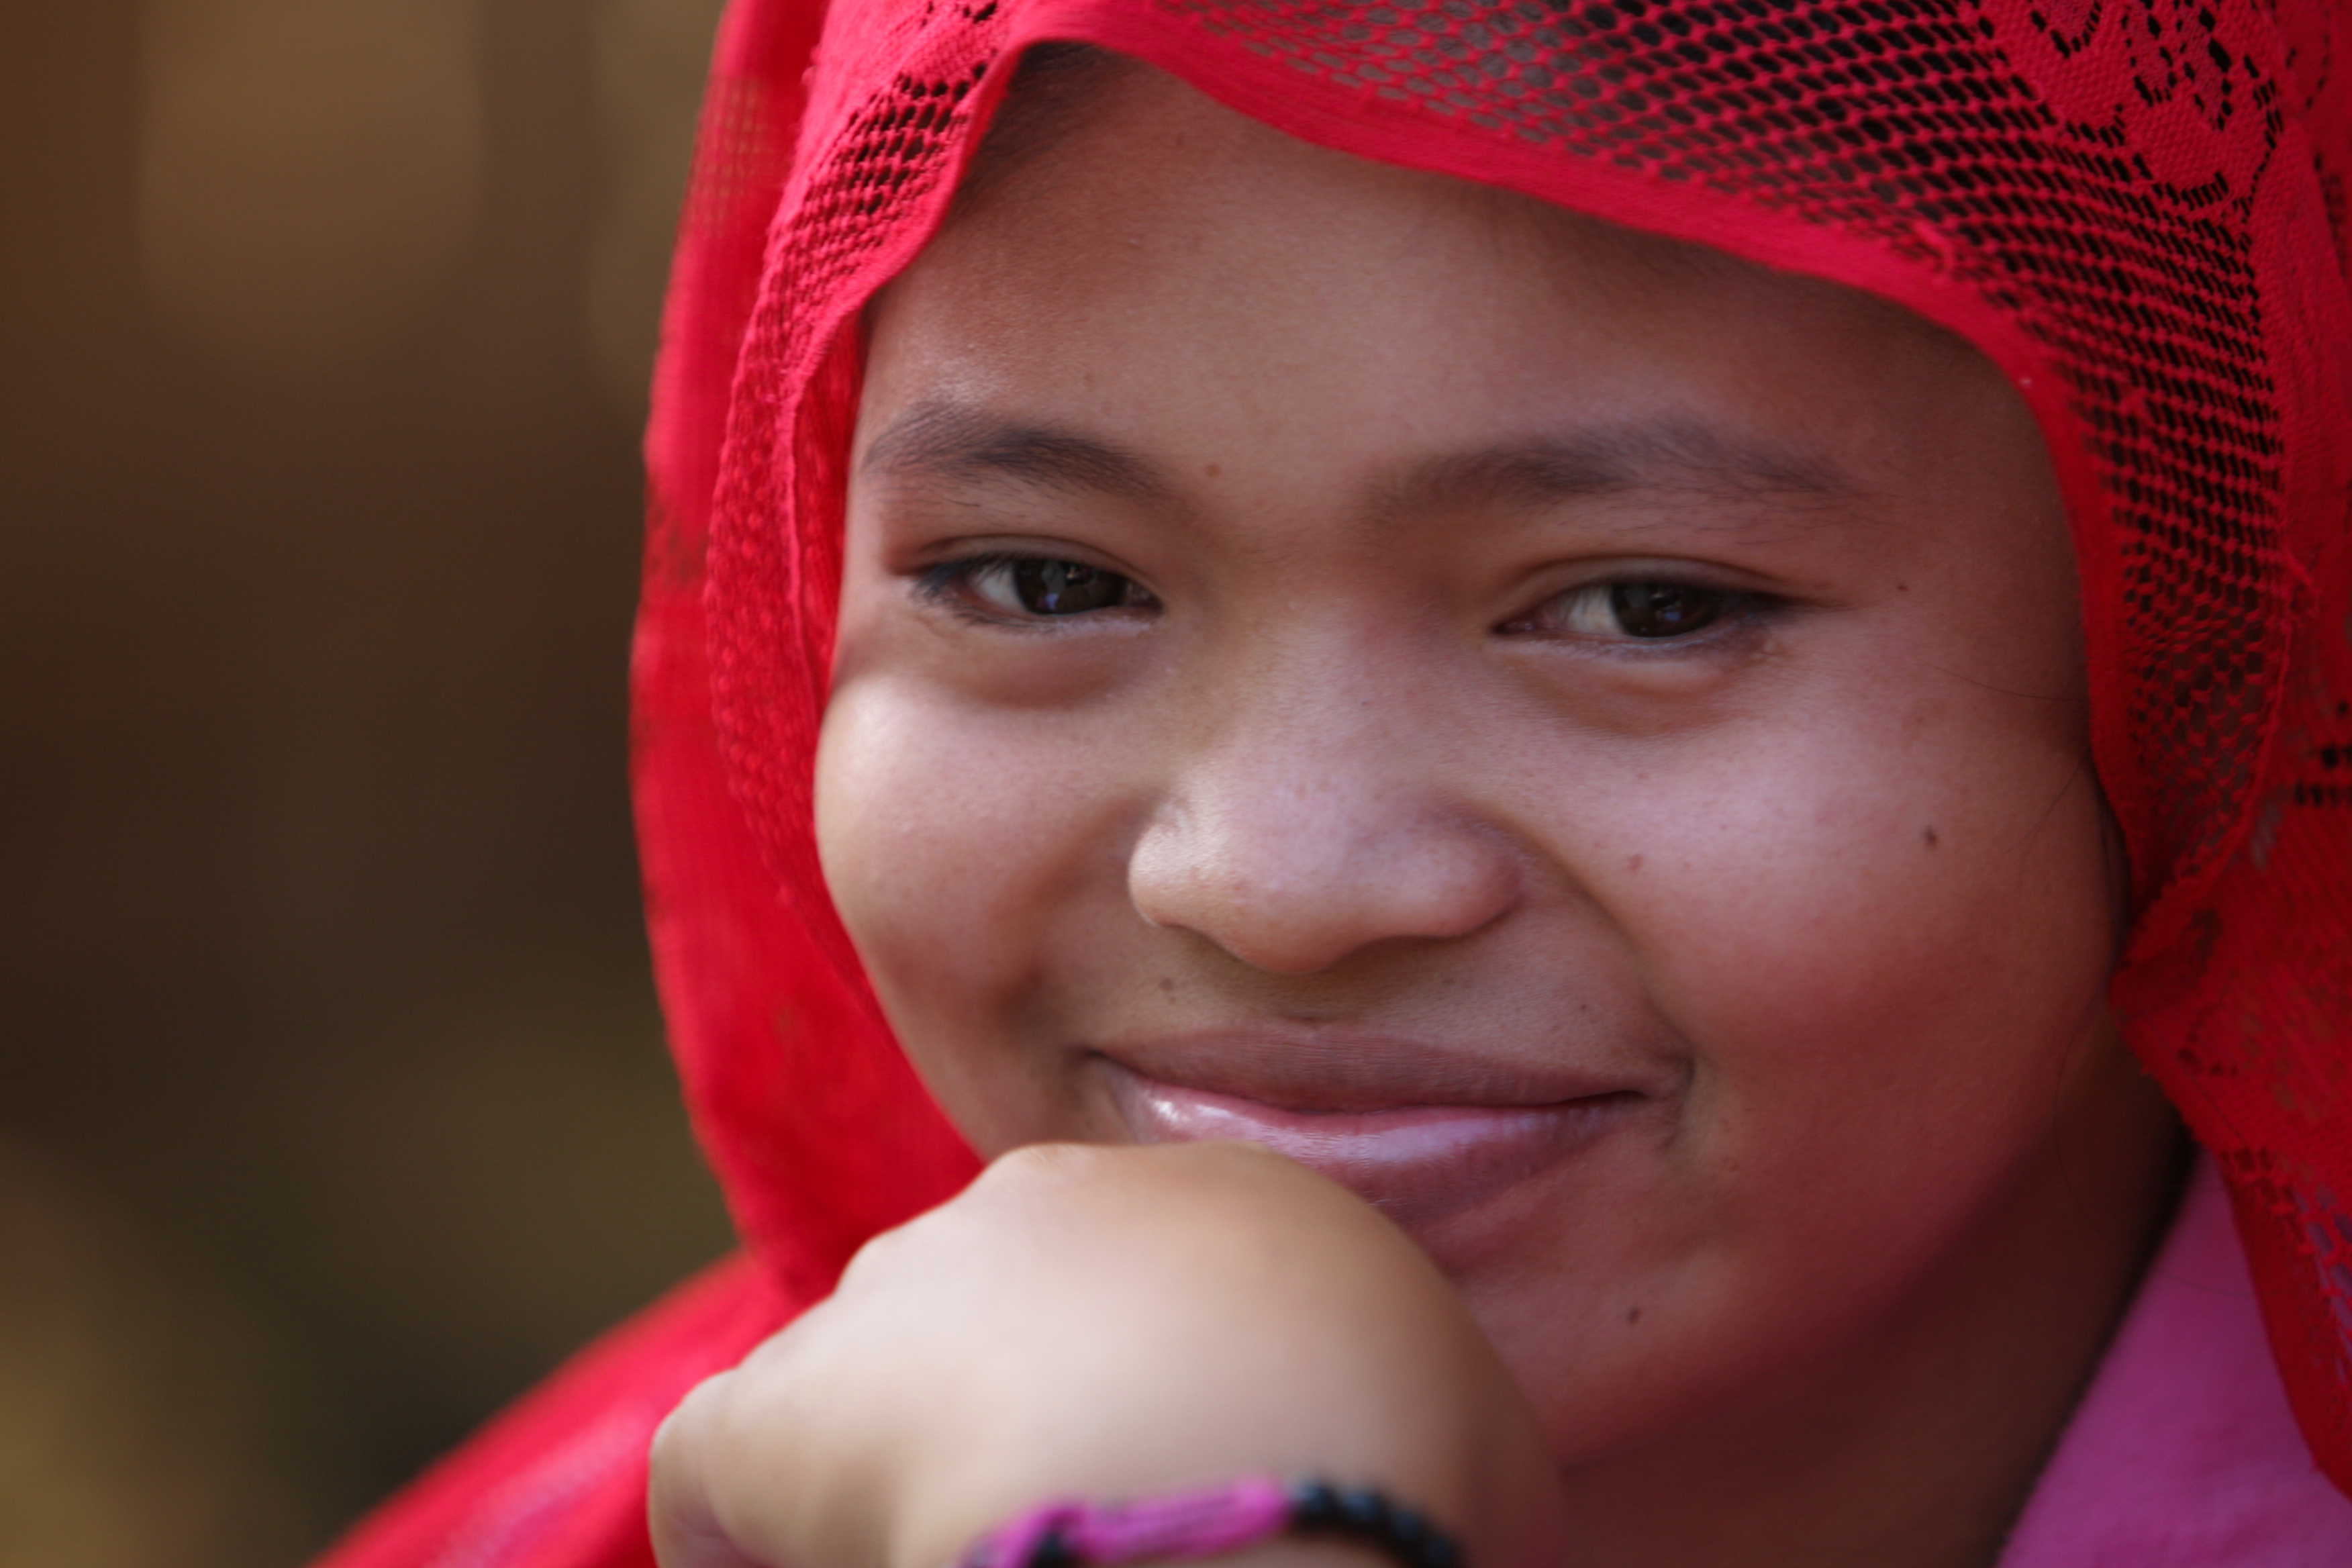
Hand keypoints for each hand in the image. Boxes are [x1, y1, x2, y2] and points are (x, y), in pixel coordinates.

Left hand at [649, 1141, 1564, 1567]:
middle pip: (1004, 1313)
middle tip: (1075, 1548)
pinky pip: (723, 1467)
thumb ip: (1420, 1425)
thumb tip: (1387, 1479)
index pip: (1150, 1284)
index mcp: (1209, 1200)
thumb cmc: (1394, 1489)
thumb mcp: (1481, 1447)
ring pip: (873, 1381)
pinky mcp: (775, 1406)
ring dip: (897, 1475)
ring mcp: (897, 1293)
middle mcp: (1039, 1205)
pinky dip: (742, 1540)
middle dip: (1026, 1421)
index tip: (1175, 1499)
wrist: (1250, 1520)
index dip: (1154, 1401)